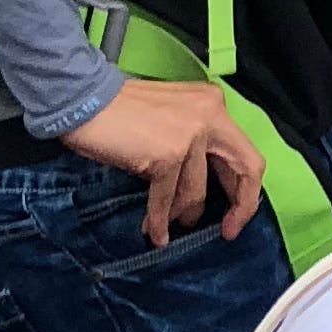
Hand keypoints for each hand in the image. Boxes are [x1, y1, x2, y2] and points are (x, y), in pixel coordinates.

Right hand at [60, 79, 264, 246]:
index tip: (236, 212)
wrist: (85, 99)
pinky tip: (154, 233)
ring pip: (196, 191)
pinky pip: (166, 198)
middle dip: (240, 205)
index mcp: (213, 103)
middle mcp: (210, 115)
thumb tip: (204, 184)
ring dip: (179, 213)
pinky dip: (158, 219)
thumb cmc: (120, 110)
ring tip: (166, 225)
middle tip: (227, 230)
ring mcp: (190, 134)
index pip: (246, 151)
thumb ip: (195, 141)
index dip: (246, 188)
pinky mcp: (167, 154)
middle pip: (246, 167)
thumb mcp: (172, 116)